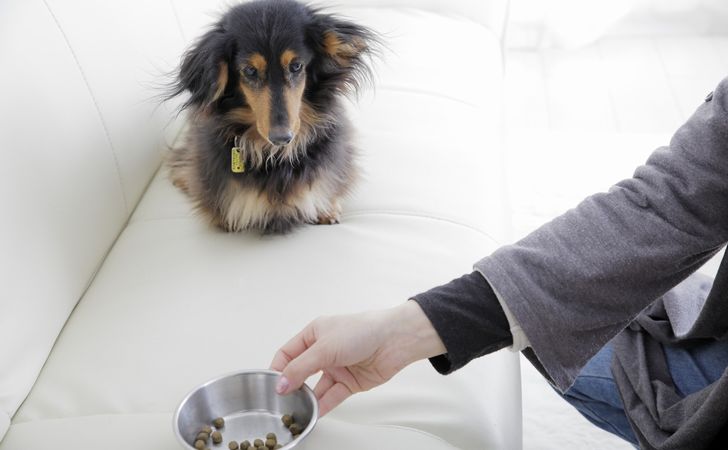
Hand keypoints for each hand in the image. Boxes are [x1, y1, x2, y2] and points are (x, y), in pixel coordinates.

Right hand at [270, 301, 445, 415]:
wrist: (395, 340)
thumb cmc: (363, 330)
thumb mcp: (324, 347)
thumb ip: (301, 368)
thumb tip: (281, 383)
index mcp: (314, 333)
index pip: (287, 353)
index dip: (278, 369)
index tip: (271, 385)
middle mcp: (324, 350)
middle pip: (300, 372)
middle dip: (291, 386)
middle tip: (282, 401)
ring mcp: (337, 366)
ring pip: (316, 387)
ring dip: (308, 398)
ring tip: (298, 410)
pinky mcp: (349, 381)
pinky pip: (331, 396)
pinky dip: (323, 405)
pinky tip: (314, 413)